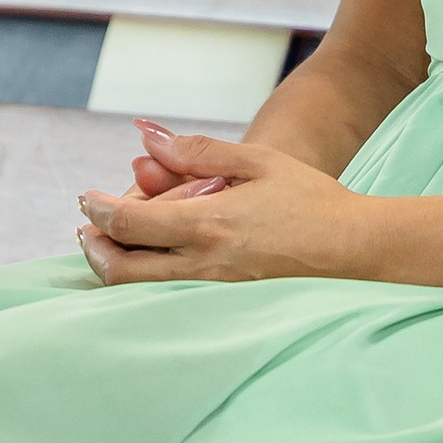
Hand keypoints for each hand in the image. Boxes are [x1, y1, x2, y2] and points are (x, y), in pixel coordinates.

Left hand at [78, 124, 372, 285]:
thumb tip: (146, 138)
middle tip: (87, 226)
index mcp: (208, 224)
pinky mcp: (225, 304)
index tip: (87, 197)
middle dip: (94, 247)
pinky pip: (167, 297)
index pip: (129, 223)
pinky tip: (147, 261)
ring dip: (114, 266)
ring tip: (108, 244)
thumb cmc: (310, 199)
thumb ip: (197, 151)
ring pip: (140, 290)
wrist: (356, 248)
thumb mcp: (257, 160)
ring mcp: (213, 291)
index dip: (98, 209)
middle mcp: (204, 264)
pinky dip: (143, 280)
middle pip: (122, 269)